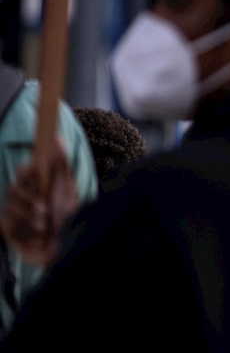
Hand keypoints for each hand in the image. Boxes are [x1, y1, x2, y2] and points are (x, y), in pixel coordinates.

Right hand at [0, 142, 79, 266]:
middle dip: (29, 201)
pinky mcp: (7, 228)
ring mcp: (13, 212)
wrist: (68, 245)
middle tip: (44, 210)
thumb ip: (61, 163)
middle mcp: (23, 196)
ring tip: (44, 226)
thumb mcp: (67, 188)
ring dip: (29, 218)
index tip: (39, 180)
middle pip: (13, 189)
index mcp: (37, 184)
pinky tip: (36, 236)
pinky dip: (24, 230)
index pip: (24, 171)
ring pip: (10, 207)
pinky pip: (7, 223)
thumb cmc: (69, 215)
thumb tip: (57, 137)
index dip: (28, 174)